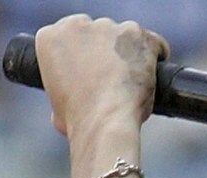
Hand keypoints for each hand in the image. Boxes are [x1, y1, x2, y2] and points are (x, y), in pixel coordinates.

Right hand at [36, 15, 169, 137]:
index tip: (93, 73)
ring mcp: (108, 27)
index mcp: (50, 38)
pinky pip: (153, 42)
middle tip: (114, 81)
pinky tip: (154, 72)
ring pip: (125, 36)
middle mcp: (76, 25)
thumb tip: (70, 104)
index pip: (71, 39)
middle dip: (107, 54)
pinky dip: (156, 55)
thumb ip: (64, 92)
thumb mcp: (57, 108)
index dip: (84, 57)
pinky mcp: (136, 34)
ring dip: (130, 55)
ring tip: (134, 83)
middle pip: (98, 34)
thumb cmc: (80, 122)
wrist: (104, 124)